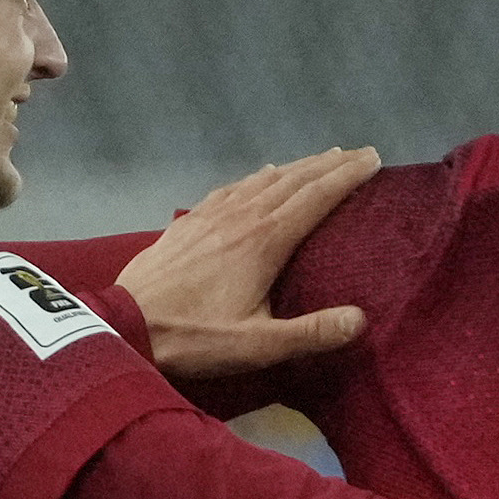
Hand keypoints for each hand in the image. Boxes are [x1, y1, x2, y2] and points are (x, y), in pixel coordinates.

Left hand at [119, 149, 379, 377]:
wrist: (125, 323)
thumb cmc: (194, 338)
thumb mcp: (257, 346)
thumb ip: (310, 333)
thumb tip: (359, 320)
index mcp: (265, 241)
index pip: (316, 197)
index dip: (347, 176)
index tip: (373, 160)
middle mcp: (242, 217)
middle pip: (294, 180)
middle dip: (330, 164)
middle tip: (358, 152)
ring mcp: (212, 214)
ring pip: (264, 179)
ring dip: (297, 166)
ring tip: (321, 158)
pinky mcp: (189, 221)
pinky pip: (233, 186)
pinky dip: (257, 176)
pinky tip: (261, 174)